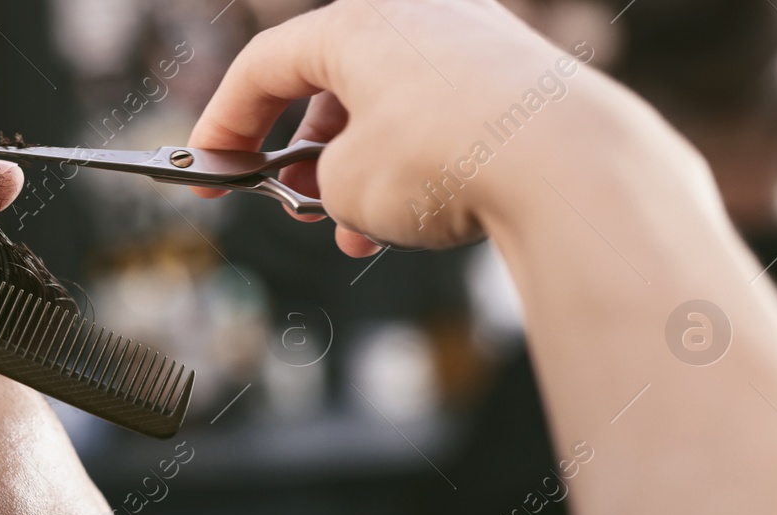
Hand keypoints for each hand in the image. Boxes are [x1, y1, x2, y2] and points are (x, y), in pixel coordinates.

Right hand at [187, 0, 633, 253]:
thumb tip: (347, 182)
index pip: (263, 67)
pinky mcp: (514, 77)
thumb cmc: (451, 157)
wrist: (569, 165)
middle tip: (290, 204)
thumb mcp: (345, 185)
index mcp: (357, 21)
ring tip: (353, 230)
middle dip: (303, 154)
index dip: (222, 125)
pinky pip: (440, 119)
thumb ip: (322, 179)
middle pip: (331, 83)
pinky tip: (410, 221)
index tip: (207, 167)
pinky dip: (414, 166)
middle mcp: (417, 13)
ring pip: (389, 107)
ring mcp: (473, 40)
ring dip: (360, 173)